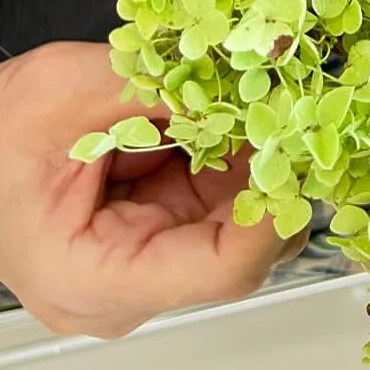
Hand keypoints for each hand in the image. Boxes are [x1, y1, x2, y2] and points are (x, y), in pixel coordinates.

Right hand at [0, 43, 296, 337]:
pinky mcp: (161, 232)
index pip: (220, 271)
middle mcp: (125, 291)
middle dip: (272, 179)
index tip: (300, 156)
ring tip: (265, 104)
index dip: (273, 215)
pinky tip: (237, 116)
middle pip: (240, 251)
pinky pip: (220, 202)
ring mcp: (147, 264)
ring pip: (238, 223)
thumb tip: (242, 78)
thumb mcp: (69, 93)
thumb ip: (157, 88)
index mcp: (91, 279)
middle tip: (296, 114)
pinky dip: (236, 158)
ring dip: (258, 163)